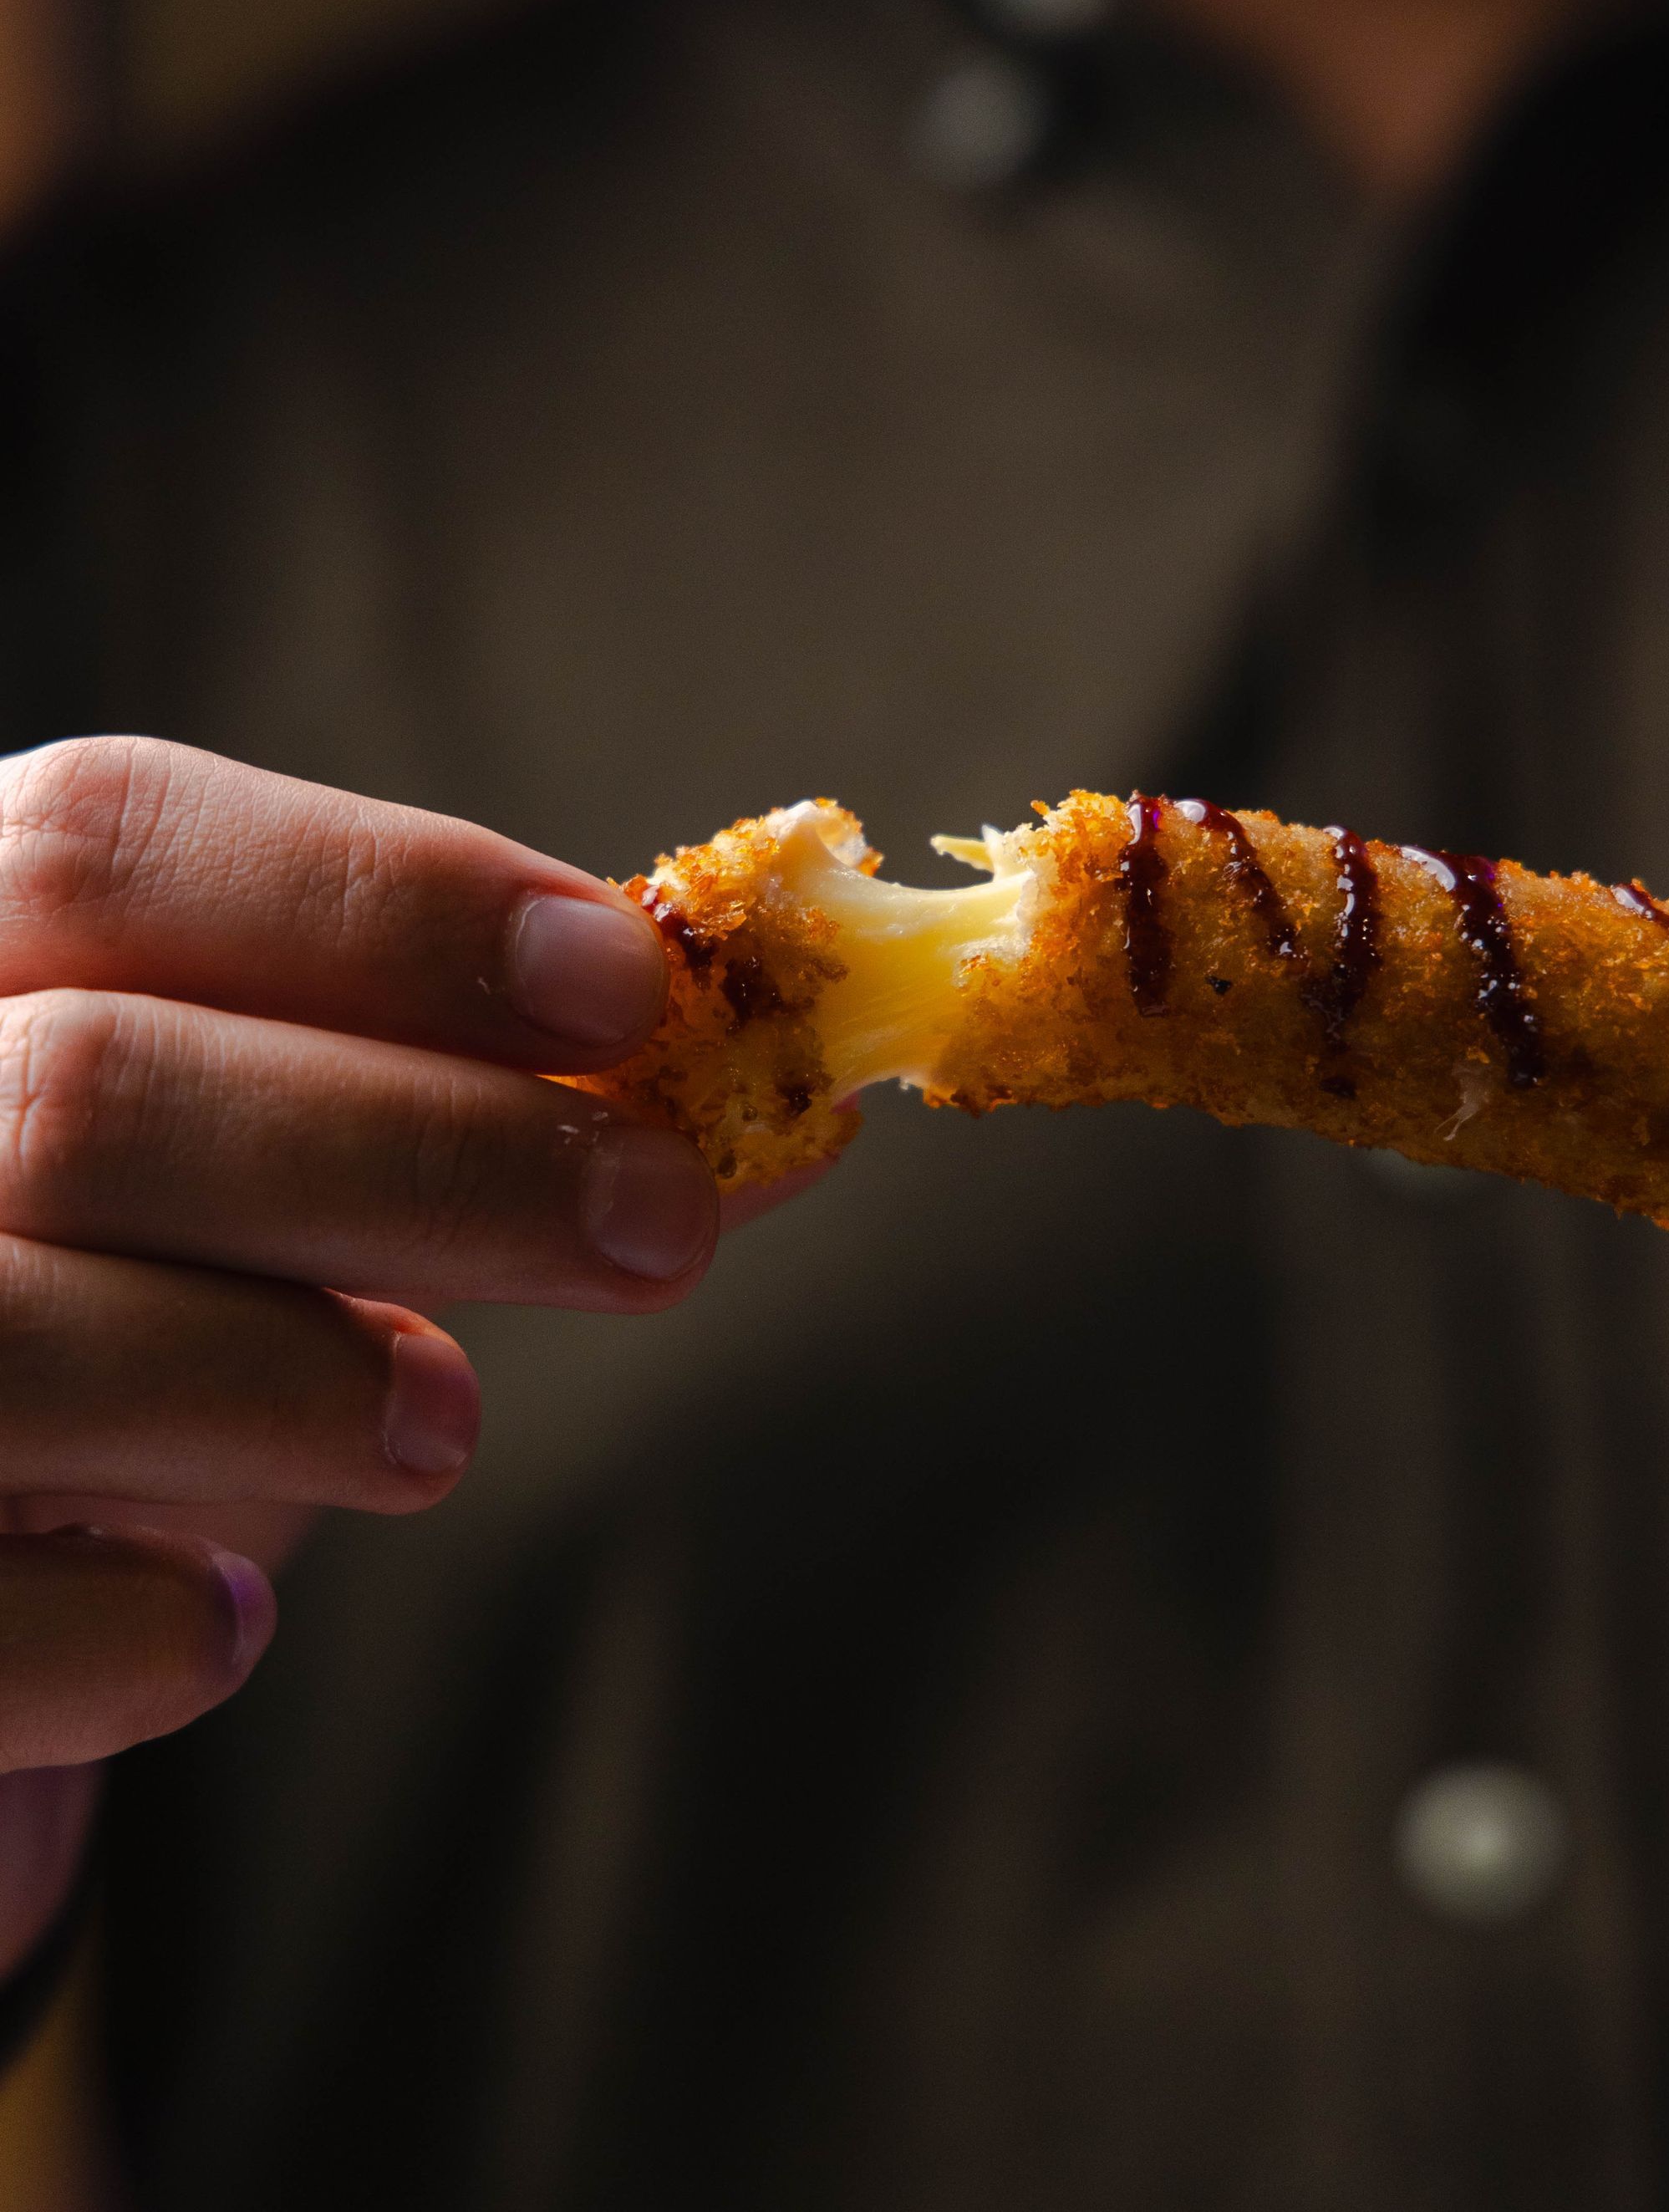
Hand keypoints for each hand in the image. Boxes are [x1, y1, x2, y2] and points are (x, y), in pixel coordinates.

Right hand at [0, 737, 782, 1973]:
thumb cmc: (124, 1348)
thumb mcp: (281, 1196)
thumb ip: (492, 1127)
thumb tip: (787, 1113)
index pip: (106, 844)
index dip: (384, 899)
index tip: (630, 979)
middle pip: (95, 1090)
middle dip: (428, 1154)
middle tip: (659, 1227)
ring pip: (28, 1341)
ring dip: (297, 1383)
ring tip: (436, 1431)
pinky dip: (149, 1629)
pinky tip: (225, 1624)